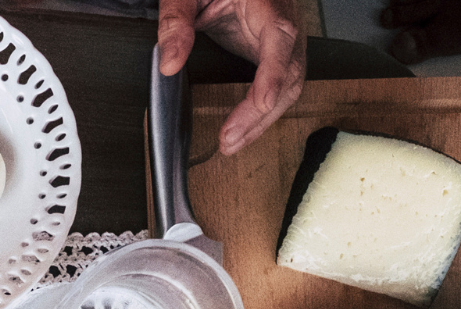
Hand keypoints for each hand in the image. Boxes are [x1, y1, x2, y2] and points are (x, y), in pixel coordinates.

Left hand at [159, 0, 305, 154]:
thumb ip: (176, 21)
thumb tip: (169, 63)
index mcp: (266, 1)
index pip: (280, 37)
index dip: (274, 74)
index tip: (262, 102)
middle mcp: (283, 19)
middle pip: (291, 70)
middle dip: (262, 112)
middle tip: (230, 139)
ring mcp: (282, 38)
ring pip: (290, 83)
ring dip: (264, 118)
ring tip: (233, 142)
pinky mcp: (274, 50)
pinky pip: (280, 83)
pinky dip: (263, 110)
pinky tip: (245, 127)